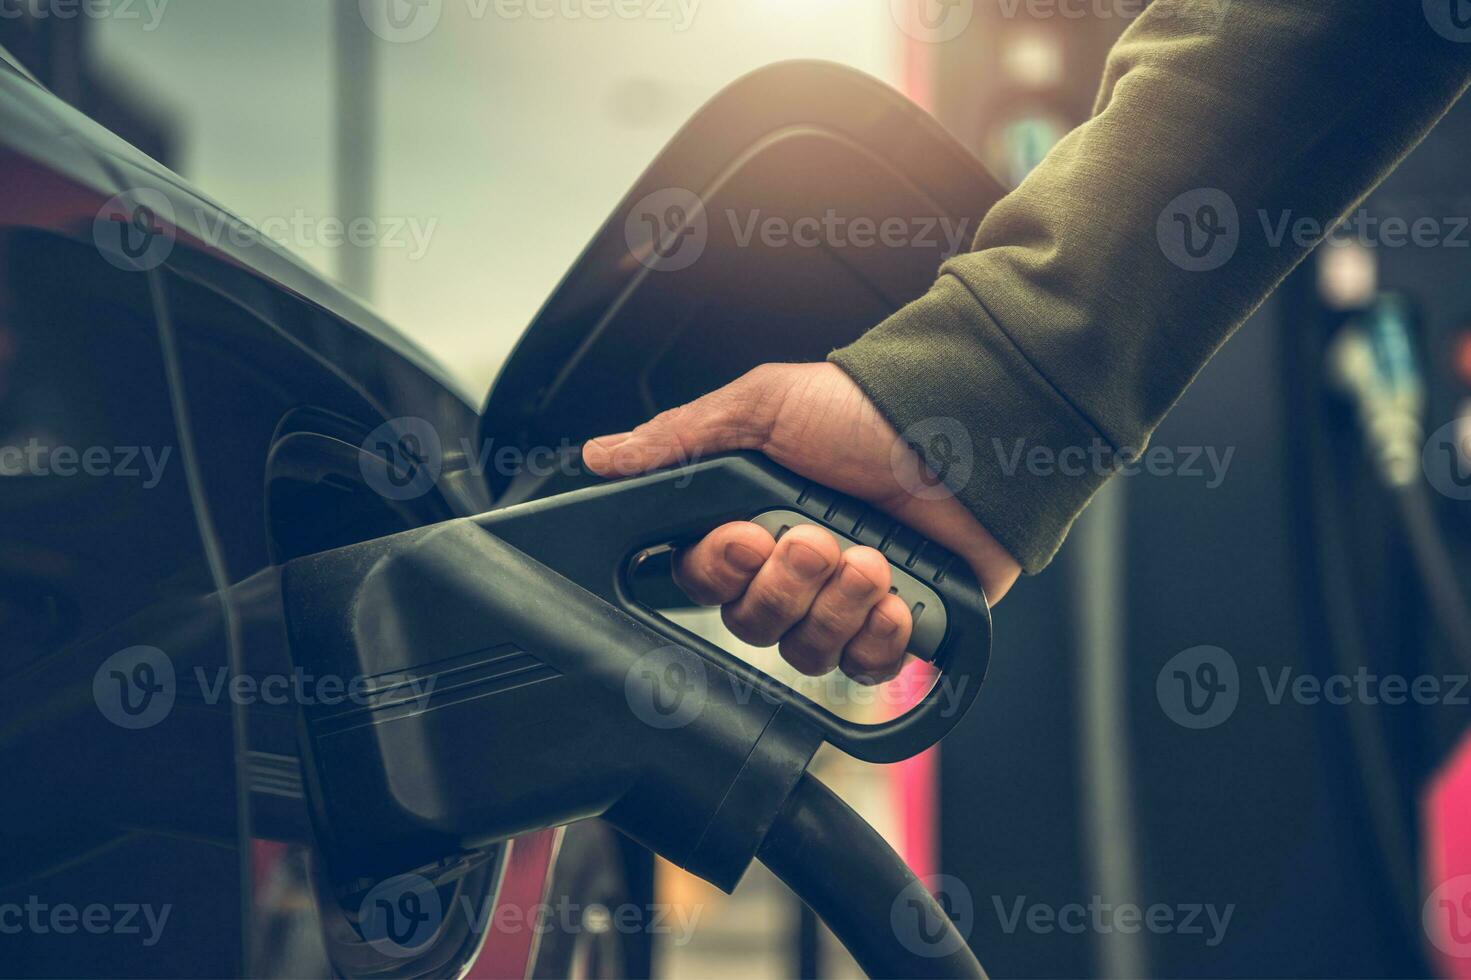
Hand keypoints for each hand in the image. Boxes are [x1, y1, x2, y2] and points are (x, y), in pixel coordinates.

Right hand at [582, 363, 1018, 682]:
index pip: (703, 581)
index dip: (721, 572)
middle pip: (751, 624)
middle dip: (785, 587)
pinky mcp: (898, 624)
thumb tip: (602, 456)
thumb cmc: (868, 409)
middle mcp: (793, 567)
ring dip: (836, 607)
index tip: (745, 538)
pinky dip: (880, 639)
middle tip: (815, 539)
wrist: (971, 429)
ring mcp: (845, 599)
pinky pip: (866, 668)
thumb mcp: (763, 406)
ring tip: (870, 558)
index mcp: (751, 519)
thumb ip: (680, 439)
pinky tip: (896, 598)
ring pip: (806, 652)